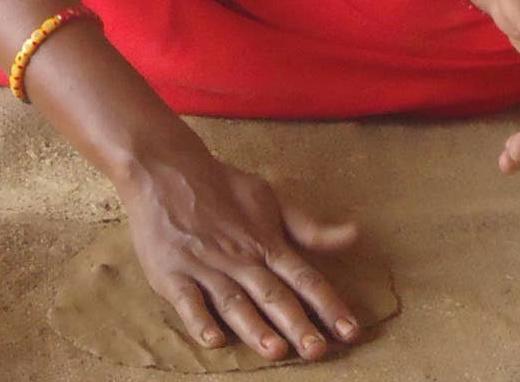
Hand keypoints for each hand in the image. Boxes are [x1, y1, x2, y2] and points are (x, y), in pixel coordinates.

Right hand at [117, 146, 362, 362]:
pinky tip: (213, 339)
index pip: (303, 277)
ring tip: (275, 351)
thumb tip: (353, 234)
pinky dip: (200, 320)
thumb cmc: (222, 186)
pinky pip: (188, 301)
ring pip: (234, 302)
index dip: (328, 304)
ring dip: (255, 327)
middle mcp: (239, 258)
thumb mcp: (269, 198)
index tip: (351, 331)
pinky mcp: (172, 273)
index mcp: (265, 242)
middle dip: (296, 324)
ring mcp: (205, 266)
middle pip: (272, 294)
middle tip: (317, 351)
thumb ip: (308, 226)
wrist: (165, 168)